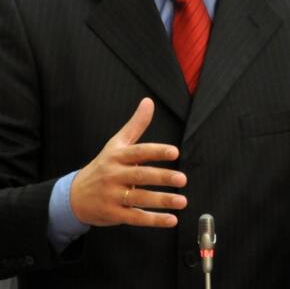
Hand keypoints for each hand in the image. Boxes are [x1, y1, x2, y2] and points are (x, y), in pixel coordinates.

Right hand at [71, 97, 186, 227]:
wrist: (73, 196)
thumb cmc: (103, 165)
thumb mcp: (116, 144)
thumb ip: (135, 124)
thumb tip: (148, 101)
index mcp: (117, 156)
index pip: (139, 152)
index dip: (156, 151)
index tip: (174, 152)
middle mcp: (114, 175)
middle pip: (140, 176)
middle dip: (162, 178)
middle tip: (182, 179)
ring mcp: (112, 196)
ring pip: (139, 198)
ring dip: (162, 201)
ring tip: (182, 201)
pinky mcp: (113, 214)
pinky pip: (135, 218)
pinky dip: (153, 220)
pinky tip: (171, 220)